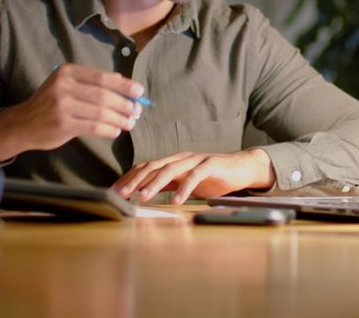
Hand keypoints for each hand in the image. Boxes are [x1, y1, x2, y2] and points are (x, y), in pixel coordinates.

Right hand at [0, 63, 144, 161]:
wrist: (22, 124)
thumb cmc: (49, 104)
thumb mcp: (65, 85)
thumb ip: (90, 83)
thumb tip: (123, 81)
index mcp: (66, 72)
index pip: (102, 77)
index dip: (123, 85)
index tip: (139, 91)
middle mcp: (63, 86)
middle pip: (104, 95)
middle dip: (125, 104)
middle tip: (137, 111)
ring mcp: (62, 106)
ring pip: (101, 112)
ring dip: (120, 119)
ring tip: (130, 123)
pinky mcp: (63, 125)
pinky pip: (94, 127)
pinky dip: (109, 129)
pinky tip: (116, 131)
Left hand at [112, 148, 274, 204]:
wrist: (242, 168)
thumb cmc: (213, 176)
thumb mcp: (185, 182)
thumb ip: (168, 184)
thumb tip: (144, 192)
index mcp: (173, 162)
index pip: (146, 167)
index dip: (129, 178)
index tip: (115, 191)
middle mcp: (181, 158)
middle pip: (153, 166)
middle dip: (135, 180)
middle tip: (122, 194)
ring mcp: (196, 159)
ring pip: (170, 169)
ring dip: (154, 183)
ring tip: (143, 197)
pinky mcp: (211, 164)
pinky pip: (195, 175)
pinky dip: (184, 188)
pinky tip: (176, 200)